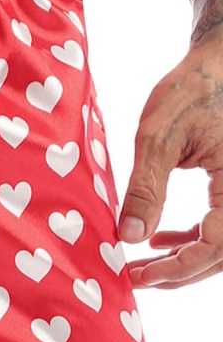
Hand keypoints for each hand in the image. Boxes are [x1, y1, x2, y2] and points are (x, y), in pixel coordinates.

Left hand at [118, 23, 222, 288]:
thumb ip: (146, 188)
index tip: (135, 275)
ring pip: (221, 245)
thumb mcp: (158, 137)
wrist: (218, 64)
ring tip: (142, 264)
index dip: (175, 269)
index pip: (215, 247)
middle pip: (221, 255)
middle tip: (133, 276)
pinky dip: (193, 239)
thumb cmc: (192, 91)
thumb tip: (129, 236)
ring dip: (183, 260)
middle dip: (176, 272)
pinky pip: (222, 226)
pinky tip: (160, 239)